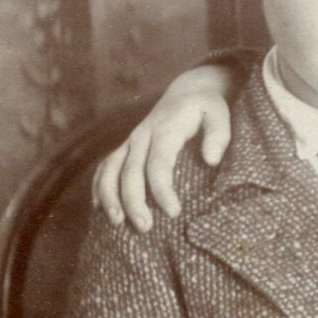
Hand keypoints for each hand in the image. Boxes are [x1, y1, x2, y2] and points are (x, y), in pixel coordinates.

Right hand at [90, 65, 237, 230]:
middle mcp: (142, 136)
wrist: (186, 90)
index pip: (159, 164)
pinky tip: (100, 208)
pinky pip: (105, 167)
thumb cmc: (205, 106)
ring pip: (110, 170)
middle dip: (134, 201)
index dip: (163, 189)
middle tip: (145, 227)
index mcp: (165, 130)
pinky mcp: (125, 146)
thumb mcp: (219, 112)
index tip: (174, 212)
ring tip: (117, 223)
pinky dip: (99, 187)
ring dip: (110, 197)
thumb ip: (218, 134)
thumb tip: (212, 160)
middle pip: (130, 172)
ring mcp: (130, 141)